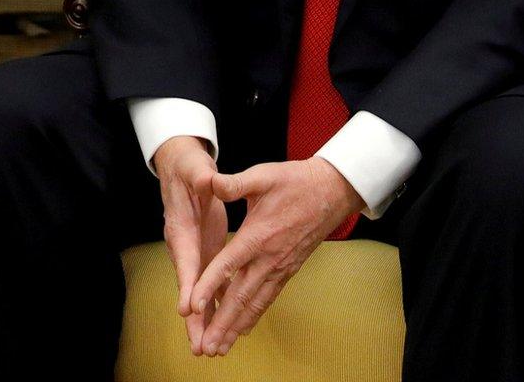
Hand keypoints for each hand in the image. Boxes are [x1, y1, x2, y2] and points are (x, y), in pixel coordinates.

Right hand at [153, 135, 227, 355]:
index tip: (186, 309)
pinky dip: (216, 306)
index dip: (186, 285)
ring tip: (209, 349)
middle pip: (188, 287)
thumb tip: (207, 178)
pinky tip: (224, 327)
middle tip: (198, 347)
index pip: (185, 260)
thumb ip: (201, 175)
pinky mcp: (205, 253)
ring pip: (199, 292)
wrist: (181, 168)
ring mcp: (194, 253)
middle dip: (193, 319)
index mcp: (181, 227)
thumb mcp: (194, 168)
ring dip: (204, 321)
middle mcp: (184, 246)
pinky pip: (210, 285)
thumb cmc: (188, 168)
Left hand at [189, 157, 363, 356]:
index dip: (208, 287)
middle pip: (240, 296)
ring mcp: (280, 268)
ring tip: (220, 348)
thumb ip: (235, 183)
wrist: (331, 192)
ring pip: (254, 304)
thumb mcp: (263, 175)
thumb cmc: (295, 182)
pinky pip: (267, 299)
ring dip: (236, 327)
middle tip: (205, 348)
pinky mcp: (287, 271)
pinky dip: (253, 316)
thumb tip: (211, 182)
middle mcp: (268, 258)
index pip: (227, 266)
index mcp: (257, 235)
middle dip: (221, 323)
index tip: (192, 307)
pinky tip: (243, 330)